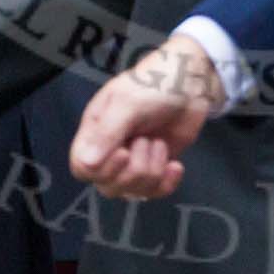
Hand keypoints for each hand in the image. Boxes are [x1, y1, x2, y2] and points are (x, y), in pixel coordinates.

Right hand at [68, 34, 222, 197]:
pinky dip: (166, 183)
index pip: (81, 167)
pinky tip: (175, 165)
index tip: (123, 153)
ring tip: (159, 143)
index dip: (100, 169)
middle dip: (133, 170)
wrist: (192, 82)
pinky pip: (154, 192)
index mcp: (96, 130)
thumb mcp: (128, 102)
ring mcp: (134, 160)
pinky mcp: (156, 166)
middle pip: (107, 185)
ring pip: (132, 191)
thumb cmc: (155, 82)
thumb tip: (86, 164)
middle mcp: (111, 149)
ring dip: (152, 171)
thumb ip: (107, 132)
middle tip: (146, 141)